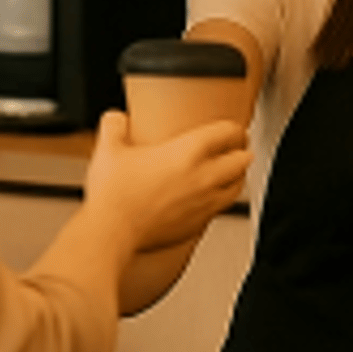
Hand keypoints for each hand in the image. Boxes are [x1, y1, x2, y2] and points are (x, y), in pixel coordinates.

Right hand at [82, 110, 249, 253]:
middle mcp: (203, 177)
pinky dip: (219, 203)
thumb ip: (114, 125)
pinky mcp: (197, 226)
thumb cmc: (113, 194)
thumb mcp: (109, 148)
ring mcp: (204, 204)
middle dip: (242, 152)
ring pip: (236, 188)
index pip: (227, 133)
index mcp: (188, 151)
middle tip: (239, 148)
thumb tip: (117, 119)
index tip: (234, 128)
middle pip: (241, 161)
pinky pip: (220, 211)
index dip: (234, 128)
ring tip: (233, 174)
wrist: (112, 232)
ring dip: (237, 178)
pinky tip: (210, 201)